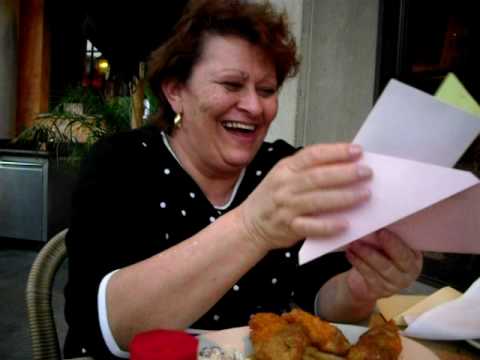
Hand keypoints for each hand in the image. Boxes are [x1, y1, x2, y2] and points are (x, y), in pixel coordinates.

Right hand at [239, 143, 371, 249]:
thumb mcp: (283, 175)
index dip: (336, 151)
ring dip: (343, 197)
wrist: (250, 224)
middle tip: (367, 172)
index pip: (312, 155)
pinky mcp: (289, 228)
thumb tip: (344, 163)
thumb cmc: (271, 198)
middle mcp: (285, 185)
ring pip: (317, 200)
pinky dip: (329, 226)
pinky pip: (311, 227)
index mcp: (286, 168)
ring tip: (365, 194)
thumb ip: (307, 169)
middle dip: (345, 173)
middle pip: (318, 177)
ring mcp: (286, 207)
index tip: (357, 151)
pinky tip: (346, 223)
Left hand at [345, 229, 422, 302]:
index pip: (409, 249)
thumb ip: (387, 236)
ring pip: (383, 268)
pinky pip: (370, 275)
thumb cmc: (379, 256)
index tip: (382, 230)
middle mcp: (409, 272)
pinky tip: (350, 253)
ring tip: (354, 243)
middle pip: (399, 259)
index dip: (396, 241)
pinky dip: (358, 262)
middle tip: (368, 235)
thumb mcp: (386, 246)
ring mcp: (396, 284)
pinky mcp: (380, 291)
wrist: (364, 281)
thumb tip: (378, 221)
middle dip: (386, 245)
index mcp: (414, 257)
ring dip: (366, 254)